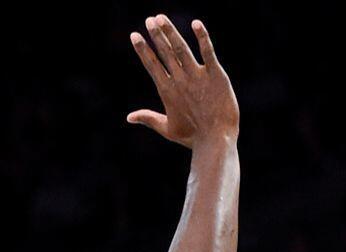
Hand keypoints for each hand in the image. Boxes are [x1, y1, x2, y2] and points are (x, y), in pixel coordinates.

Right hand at [128, 15, 238, 147]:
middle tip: (149, 20)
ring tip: (161, 18)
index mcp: (167, 90)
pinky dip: (202, 38)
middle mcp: (180, 80)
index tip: (134, 35)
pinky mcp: (216, 75)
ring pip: (181, 49)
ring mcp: (198, 76)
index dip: (143, 49)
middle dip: (156, 35)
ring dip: (170, 32)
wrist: (217, 140)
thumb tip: (129, 117)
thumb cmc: (193, 137)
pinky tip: (196, 23)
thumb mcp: (168, 128)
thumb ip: (149, 118)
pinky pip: (208, 52)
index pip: (152, 65)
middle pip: (165, 52)